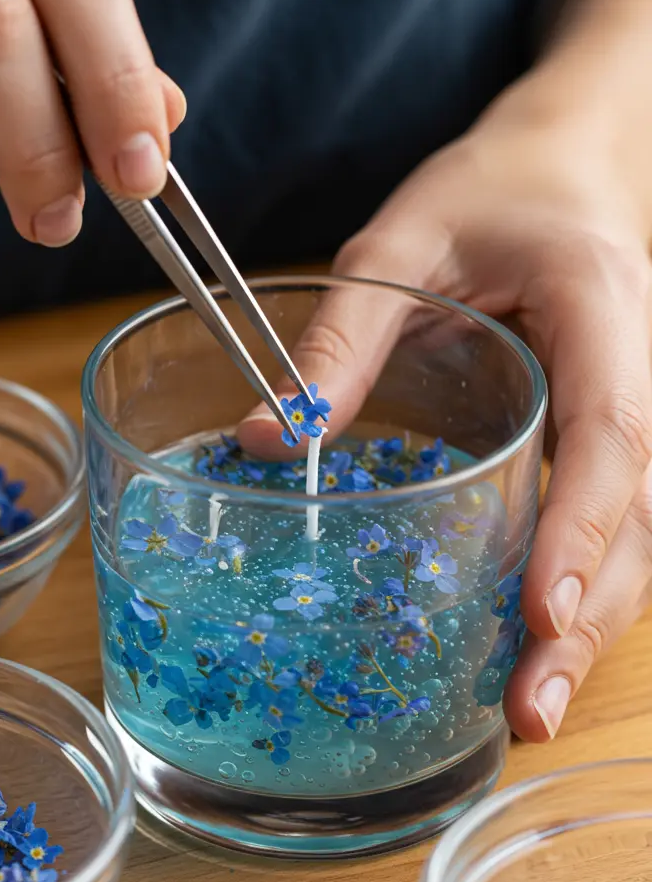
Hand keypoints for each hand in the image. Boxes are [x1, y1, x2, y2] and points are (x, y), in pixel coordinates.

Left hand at [240, 72, 651, 741]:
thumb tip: (268, 437)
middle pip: (643, 513)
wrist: (566, 169)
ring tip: (528, 711)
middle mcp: (643, 368)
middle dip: (591, 618)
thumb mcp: (404, 236)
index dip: (581, 526)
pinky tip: (534, 648)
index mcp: (602, 306)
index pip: (612, 429)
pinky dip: (582, 589)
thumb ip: (344, 335)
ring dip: (594, 624)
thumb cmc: (494, 188)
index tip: (539, 611)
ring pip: (642, 534)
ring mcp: (640, 407)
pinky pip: (617, 522)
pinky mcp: (614, 438)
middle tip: (528, 712)